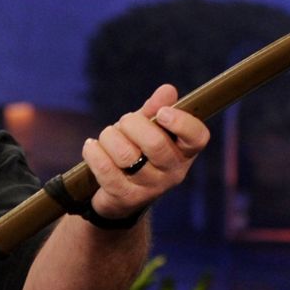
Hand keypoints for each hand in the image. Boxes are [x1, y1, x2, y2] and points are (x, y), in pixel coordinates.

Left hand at [83, 83, 209, 221]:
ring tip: (107, 136)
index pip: (197, 138)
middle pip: (155, 143)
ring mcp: (150, 188)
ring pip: (125, 155)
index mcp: (184, 151)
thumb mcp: (149, 128)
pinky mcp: (125, 198)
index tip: (162, 112)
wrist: (120, 195)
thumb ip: (157, 109)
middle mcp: (173, 172)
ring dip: (110, 137)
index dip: (181, 122)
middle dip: (132, 124)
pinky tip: (91, 147)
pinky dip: (93, 152)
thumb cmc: (138, 151)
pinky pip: (105, 169)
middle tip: (125, 122)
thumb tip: (168, 91)